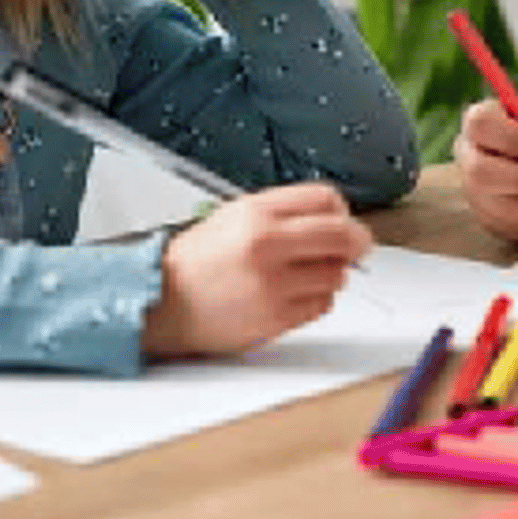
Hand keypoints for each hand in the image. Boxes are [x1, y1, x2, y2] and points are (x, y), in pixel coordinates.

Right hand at [143, 182, 373, 358]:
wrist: (160, 302)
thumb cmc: (198, 260)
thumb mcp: (235, 216)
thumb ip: (285, 212)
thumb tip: (337, 217)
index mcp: (257, 213)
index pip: (327, 199)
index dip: (341, 210)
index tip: (342, 220)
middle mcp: (267, 245)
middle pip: (342, 235)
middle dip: (357, 241)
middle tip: (357, 246)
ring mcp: (272, 284)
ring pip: (336, 274)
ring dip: (331, 273)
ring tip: (305, 274)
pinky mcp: (275, 318)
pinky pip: (321, 305)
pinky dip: (315, 299)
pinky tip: (292, 295)